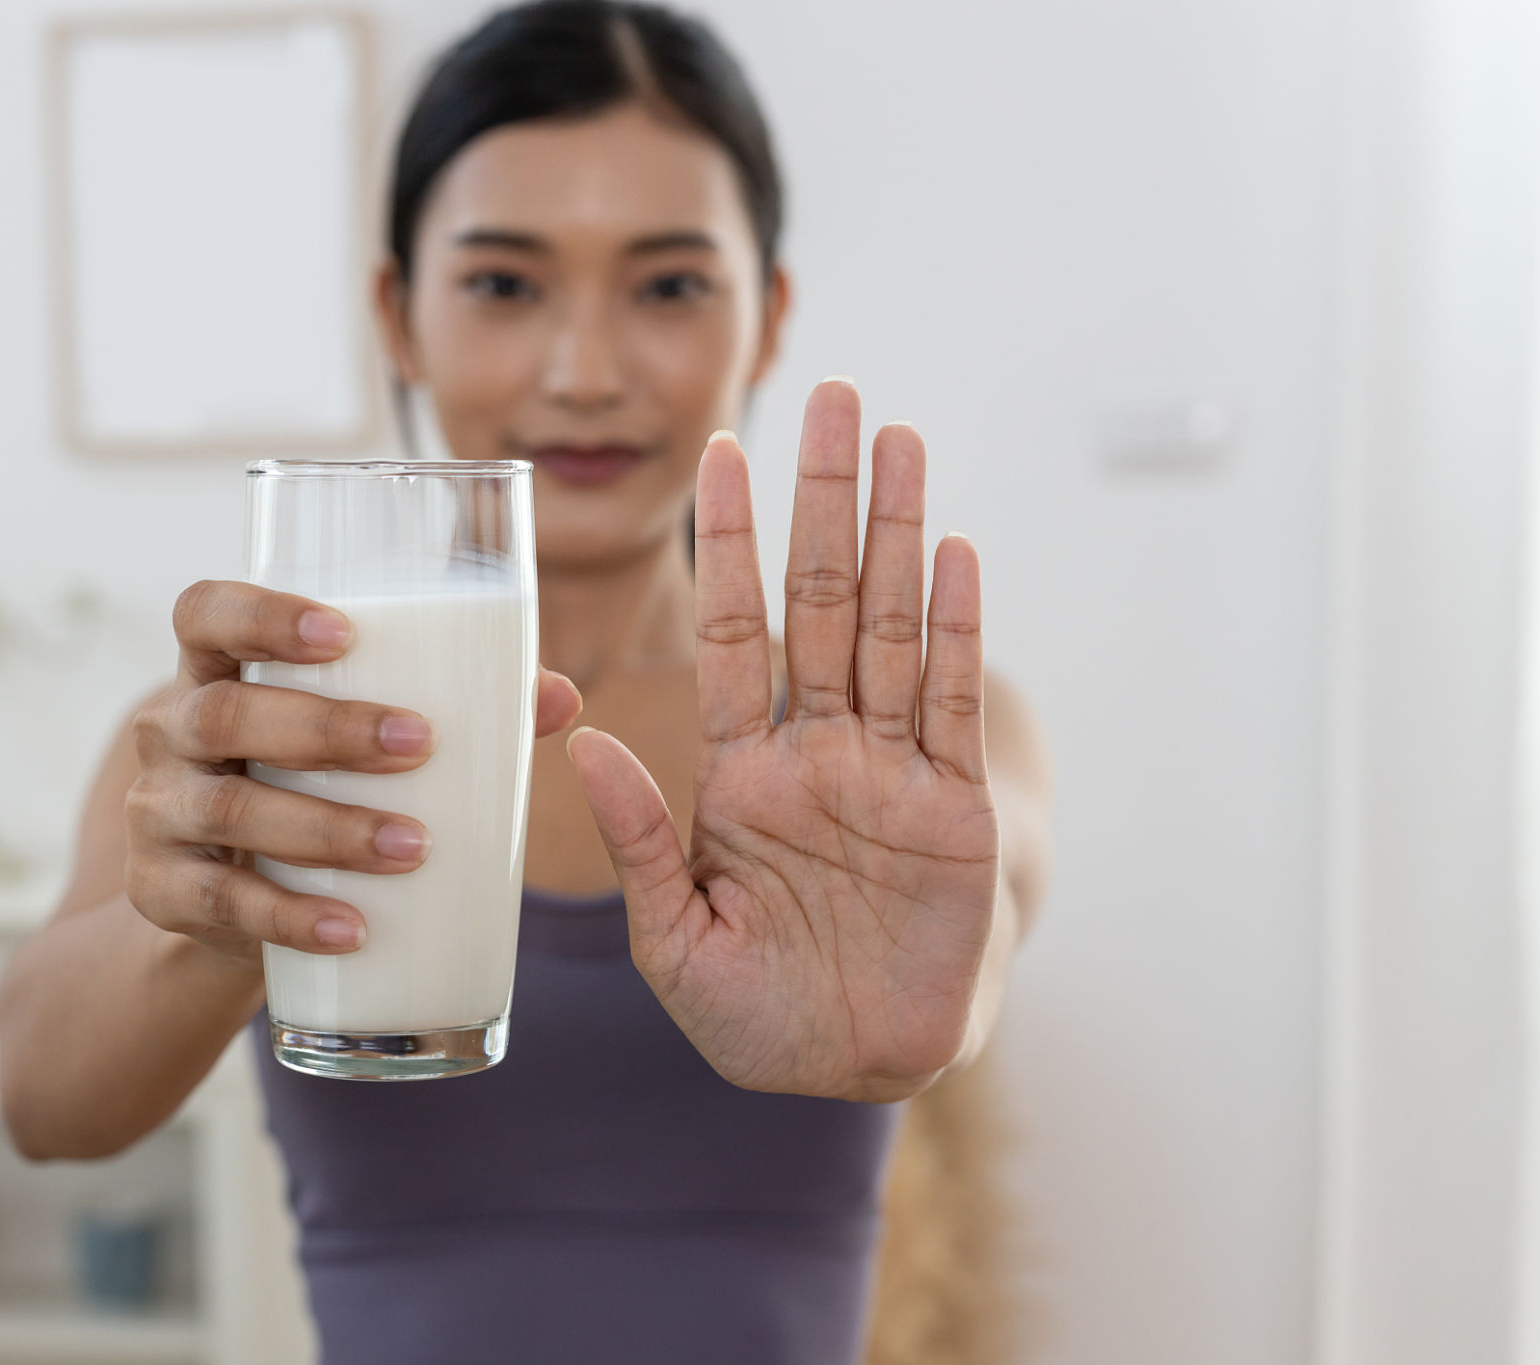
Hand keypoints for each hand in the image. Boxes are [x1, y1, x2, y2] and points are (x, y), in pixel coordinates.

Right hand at [128, 581, 581, 960]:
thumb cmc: (312, 783)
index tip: (343, 634)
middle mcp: (171, 731)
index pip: (205, 613)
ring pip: (228, 812)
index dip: (261, 615)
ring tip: (414, 844)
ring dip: (326, 828)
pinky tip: (355, 927)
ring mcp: (156, 813)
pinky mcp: (158, 891)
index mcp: (213, 668)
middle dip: (325, 728)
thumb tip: (558, 696)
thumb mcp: (355, 738)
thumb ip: (454, 707)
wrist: (231, 901)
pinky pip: (220, 905)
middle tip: (417, 744)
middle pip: (225, 713)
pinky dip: (292, 916)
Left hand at [568, 379, 999, 1102]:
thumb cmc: (756, 1014)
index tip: (719, 456)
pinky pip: (948, 702)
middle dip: (821, 500)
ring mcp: (889, 772)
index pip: (731, 633)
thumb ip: (637, 840)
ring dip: (894, 532)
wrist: (856, 1068)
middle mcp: (817, 752)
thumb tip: (585, 738)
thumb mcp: (673, 937)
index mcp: (741, 776)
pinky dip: (953, 626)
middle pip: (816, 602)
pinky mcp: (954, 809)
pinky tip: (951, 549)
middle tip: (831, 398)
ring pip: (888, 626)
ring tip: (897, 437)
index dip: (727, 544)